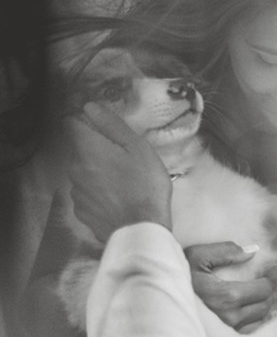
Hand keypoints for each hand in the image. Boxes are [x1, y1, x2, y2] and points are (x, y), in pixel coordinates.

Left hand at [64, 102, 170, 241]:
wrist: (140, 229)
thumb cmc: (145, 186)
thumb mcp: (138, 148)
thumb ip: (112, 125)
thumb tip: (90, 107)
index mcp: (87, 148)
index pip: (71, 123)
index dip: (86, 122)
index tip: (104, 128)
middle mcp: (74, 167)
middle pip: (78, 148)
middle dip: (95, 148)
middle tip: (124, 157)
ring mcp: (76, 191)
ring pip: (82, 171)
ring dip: (96, 170)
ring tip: (123, 180)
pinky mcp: (80, 210)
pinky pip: (86, 192)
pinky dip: (97, 191)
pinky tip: (117, 197)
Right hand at [184, 242, 274, 332]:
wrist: (155, 302)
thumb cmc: (177, 276)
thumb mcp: (196, 257)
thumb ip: (225, 251)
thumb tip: (252, 251)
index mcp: (225, 297)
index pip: (265, 289)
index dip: (269, 280)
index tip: (266, 275)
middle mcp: (229, 318)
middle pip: (264, 306)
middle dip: (266, 294)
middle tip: (262, 286)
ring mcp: (225, 332)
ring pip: (259, 321)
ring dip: (261, 309)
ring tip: (257, 299)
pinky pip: (249, 334)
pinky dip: (255, 324)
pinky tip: (255, 315)